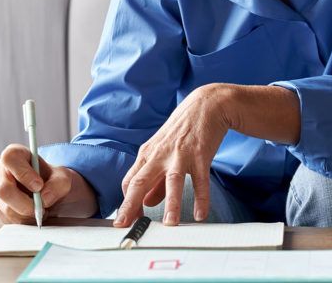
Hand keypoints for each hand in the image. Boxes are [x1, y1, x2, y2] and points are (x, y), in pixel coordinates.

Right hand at [0, 143, 97, 223]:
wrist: (47, 192)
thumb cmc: (51, 179)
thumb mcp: (62, 177)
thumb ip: (58, 184)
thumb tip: (44, 198)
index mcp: (13, 155)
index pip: (10, 160)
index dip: (24, 174)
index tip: (39, 185)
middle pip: (3, 190)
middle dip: (26, 204)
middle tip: (42, 207)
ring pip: (6, 209)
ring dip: (27, 215)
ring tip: (40, 210)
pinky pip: (7, 220)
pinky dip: (24, 221)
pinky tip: (32, 214)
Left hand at [114, 84, 232, 226]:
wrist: (205, 105)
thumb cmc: (182, 131)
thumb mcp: (163, 152)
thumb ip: (155, 180)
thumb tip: (146, 202)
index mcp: (148, 154)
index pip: (129, 181)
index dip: (126, 202)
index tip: (125, 220)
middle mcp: (160, 155)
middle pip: (140, 181)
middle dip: (131, 205)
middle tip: (125, 225)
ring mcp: (180, 154)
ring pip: (172, 182)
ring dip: (170, 204)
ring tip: (170, 224)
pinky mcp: (200, 155)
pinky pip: (200, 180)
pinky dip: (201, 198)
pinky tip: (200, 215)